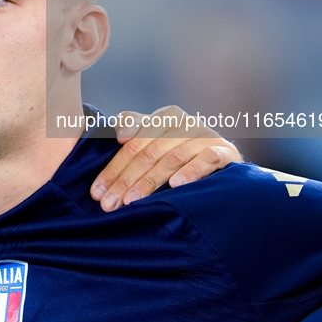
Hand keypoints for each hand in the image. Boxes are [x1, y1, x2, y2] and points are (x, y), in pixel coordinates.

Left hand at [90, 106, 242, 211]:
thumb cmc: (180, 150)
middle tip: (110, 204)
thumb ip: (134, 128)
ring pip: (172, 158)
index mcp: (165, 117)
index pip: (132, 144)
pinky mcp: (225, 151)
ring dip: (151, 181)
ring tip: (133, 200)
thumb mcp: (156, 137)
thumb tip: (119, 133)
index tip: (97, 192)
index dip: (113, 169)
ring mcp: (205, 137)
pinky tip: (176, 185)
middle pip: (149, 153)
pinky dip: (191, 171)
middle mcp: (184, 123)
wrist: (223, 159)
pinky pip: (206, 159)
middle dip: (126, 181)